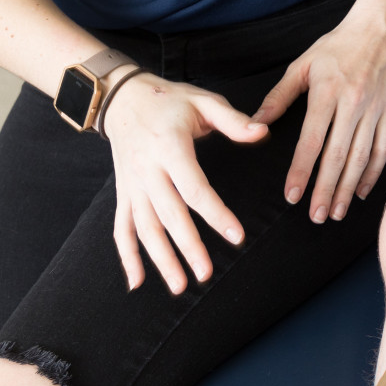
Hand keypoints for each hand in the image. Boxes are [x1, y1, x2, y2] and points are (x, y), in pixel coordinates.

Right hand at [101, 74, 269, 293]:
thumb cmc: (169, 100)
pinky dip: (127, 256)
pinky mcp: (123, 193)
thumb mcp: (203, 101)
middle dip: (187, 247)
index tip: (236, 237)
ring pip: (144, 228)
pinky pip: (122, 228)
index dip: (216, 214)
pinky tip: (137, 282)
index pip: (195, 188)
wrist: (123, 98)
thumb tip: (263, 132)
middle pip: (168, 215)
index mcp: (170, 148)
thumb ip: (233, 120)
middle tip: (206, 274)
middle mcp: (147, 170)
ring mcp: (132, 185)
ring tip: (179, 287)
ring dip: (160, 260)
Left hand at [250, 17, 385, 223]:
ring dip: (349, 187)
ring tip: (337, 211)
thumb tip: (255, 124)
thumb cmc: (338, 45)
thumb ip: (278, 97)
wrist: (380, 28)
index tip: (292, 195)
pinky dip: (373, 173)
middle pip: (338, 156)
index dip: (301, 170)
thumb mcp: (303, 65)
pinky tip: (362, 191)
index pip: (312, 140)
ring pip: (361, 157)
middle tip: (316, 215)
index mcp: (327, 93)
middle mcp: (353, 104)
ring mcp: (374, 110)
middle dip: (326, 189)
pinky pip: (383, 148)